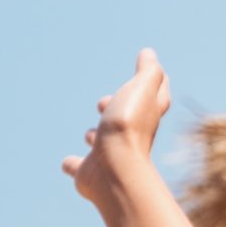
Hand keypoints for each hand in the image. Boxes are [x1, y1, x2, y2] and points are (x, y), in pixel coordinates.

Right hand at [61, 48, 173, 206]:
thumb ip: (148, 72)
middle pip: (127, 121)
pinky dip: (73, 165)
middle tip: (103, 103)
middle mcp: (131, 138)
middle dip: (115, 109)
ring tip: (91, 134)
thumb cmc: (128, 125)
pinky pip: (79, 167)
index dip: (155, 83)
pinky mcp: (90, 173)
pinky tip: (68, 164)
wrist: (114, 169)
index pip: (157, 97)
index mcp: (146, 116)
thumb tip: (149, 54)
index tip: (153, 71)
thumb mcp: (142, 89)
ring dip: (96, 137)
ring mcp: (110, 157)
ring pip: (102, 145)